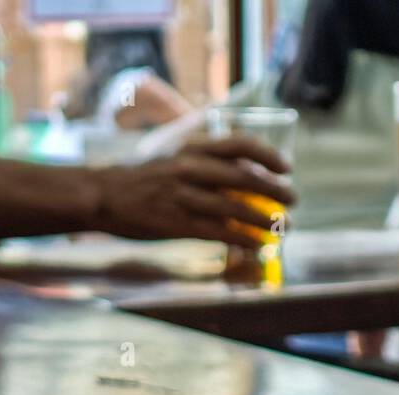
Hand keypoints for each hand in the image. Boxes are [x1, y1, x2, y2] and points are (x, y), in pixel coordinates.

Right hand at [93, 136, 294, 247]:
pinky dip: (243, 239)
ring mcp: (183, 197)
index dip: (268, 156)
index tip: (286, 168)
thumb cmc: (146, 178)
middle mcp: (190, 169)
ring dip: (265, 220)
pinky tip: (259, 246)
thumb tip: (249, 177)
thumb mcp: (177, 157)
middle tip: (293, 201)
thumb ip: (209, 164)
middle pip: (244, 178)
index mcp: (192, 147)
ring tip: (284, 228)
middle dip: (275, 191)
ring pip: (235, 208)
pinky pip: (219, 233)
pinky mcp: (177, 224)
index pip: (240, 145)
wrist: (105, 195)